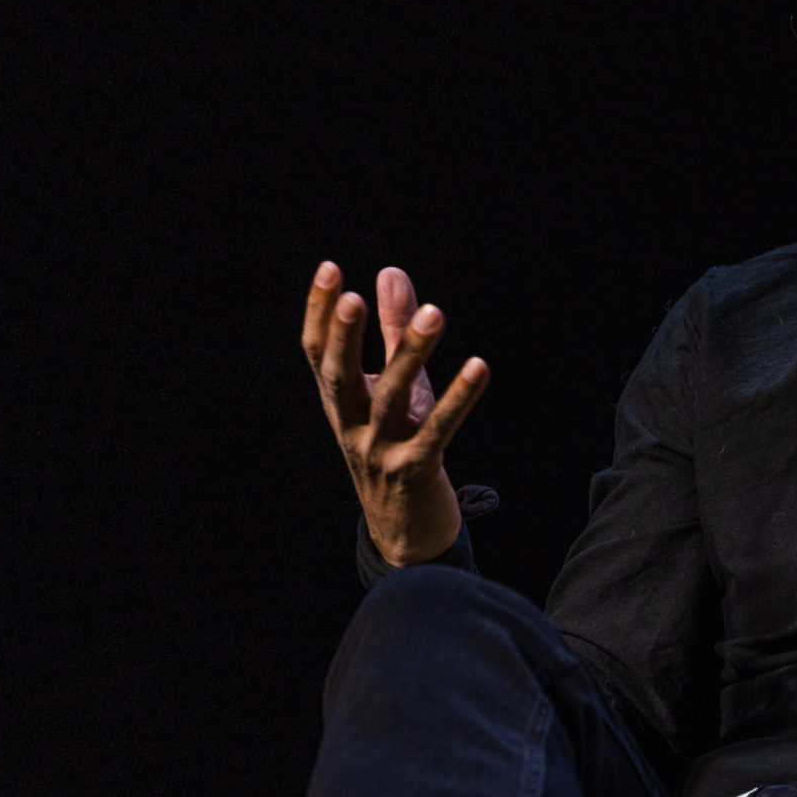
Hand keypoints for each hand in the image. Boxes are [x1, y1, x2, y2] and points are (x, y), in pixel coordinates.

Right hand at [299, 262, 488, 565]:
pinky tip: (478, 367)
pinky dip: (459, 399)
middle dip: (345, 337)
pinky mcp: (416, 470)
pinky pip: (438, 431)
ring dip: (411, 355)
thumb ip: (392, 330)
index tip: (329, 268)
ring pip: (392, 399)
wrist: (406, 528)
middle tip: (354, 297)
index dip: (318, 313)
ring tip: (434, 313)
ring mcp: (379, 450)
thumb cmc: (400, 443)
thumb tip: (391, 272)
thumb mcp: (395, 386)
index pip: (317, 353)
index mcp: (339, 401)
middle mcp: (350, 424)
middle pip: (340, 377)